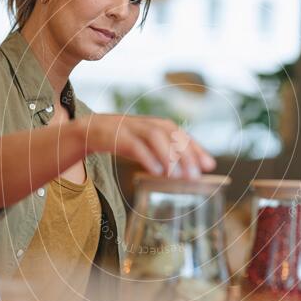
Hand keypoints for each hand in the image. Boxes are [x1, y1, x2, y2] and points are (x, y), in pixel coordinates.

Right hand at [79, 114, 215, 177]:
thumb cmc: (125, 141)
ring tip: (177, 176)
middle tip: (195, 176)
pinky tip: (156, 171)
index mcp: (158, 126)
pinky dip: (147, 157)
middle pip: (172, 135)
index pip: (182, 136)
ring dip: (168, 156)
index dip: (197, 149)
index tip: (209, 166)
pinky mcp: (116, 135)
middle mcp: (148, 124)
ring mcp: (132, 128)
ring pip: (155, 137)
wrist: (90, 130)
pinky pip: (134, 145)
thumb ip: (166, 155)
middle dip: (185, 155)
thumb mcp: (147, 146)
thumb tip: (189, 172)